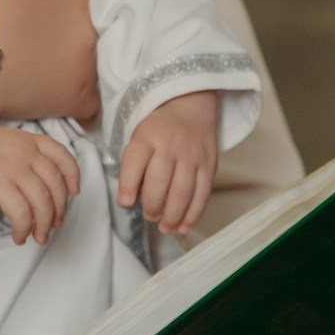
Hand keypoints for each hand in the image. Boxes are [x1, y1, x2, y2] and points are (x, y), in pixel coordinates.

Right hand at [0, 126, 81, 244]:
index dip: (72, 176)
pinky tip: (18, 235)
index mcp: (26, 140)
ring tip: (37, 236)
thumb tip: (41, 190)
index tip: (73, 192)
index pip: (62, 156)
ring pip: (43, 203)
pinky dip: (25, 229)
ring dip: (44, 225)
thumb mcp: (2, 145)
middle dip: (59, 209)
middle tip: (53, 225)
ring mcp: (12, 168)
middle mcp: (24, 152)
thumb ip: (23, 159)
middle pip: (56, 185)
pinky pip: (23, 214)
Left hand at [118, 91, 220, 236]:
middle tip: (149, 216)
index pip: (135, 161)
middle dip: (153, 206)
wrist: (190, 106)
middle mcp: (170, 146)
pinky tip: (184, 226)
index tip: (125, 203)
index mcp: (147, 137)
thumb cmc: (159, 129)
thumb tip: (130, 200)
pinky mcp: (209, 166)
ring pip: (183, 192)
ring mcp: (192, 156)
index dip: (128, 185)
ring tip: (165, 227)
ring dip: (173, 215)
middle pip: (160, 181)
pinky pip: (203, 194)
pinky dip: (193, 214)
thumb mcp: (139, 137)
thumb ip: (134, 166)